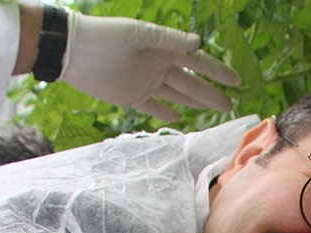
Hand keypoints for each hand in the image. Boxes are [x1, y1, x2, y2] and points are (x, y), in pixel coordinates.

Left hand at [63, 15, 241, 120]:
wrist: (73, 51)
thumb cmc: (106, 36)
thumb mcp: (139, 34)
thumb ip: (169, 39)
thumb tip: (199, 43)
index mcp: (164, 49)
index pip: (198, 62)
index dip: (218, 71)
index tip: (237, 81)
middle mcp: (159, 66)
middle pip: (192, 83)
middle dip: (212, 94)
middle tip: (231, 106)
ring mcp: (147, 82)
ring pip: (178, 95)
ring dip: (196, 103)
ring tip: (215, 111)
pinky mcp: (132, 97)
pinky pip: (154, 106)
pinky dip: (166, 113)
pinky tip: (179, 119)